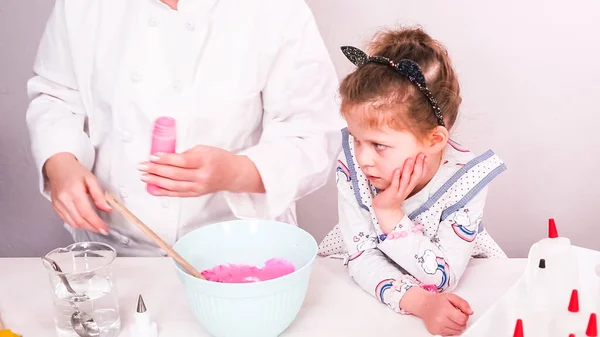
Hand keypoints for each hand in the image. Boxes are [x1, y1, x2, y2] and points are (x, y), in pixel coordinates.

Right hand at [44, 153, 110, 233]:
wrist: (58, 166)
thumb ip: (99, 195)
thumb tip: (107, 208)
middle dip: (92, 227)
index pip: (86, 212)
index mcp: (74, 191)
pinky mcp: (55, 207)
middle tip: (102, 230)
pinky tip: (84, 222)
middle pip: (79, 220)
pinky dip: (76, 224)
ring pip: (72, 223)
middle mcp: (64, 199)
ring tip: (95, 227)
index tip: (104, 229)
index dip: (96, 223)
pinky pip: (66, 220)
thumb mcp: (91, 179)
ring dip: (85, 227)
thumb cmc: (75, 171)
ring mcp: (58, 204)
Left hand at [138, 145, 263, 196]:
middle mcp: (201, 176)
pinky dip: (163, 192)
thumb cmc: (219, 159)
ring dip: (156, 181)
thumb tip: (166, 157)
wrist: (233, 174)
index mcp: (204, 161)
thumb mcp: (204, 149)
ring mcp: (198, 187)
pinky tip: (152, 188)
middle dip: (156, 170)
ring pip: (173, 186)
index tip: (153, 156)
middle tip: (143, 166)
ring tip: (144, 176)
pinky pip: (177, 194)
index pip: (181, 161)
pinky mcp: (195, 194)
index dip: (165, 159)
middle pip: (174, 174)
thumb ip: (186, 154)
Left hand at [372, 153, 425, 232]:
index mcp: (410, 186)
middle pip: (416, 176)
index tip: (425, 155)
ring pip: (406, 180)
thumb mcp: (400, 185)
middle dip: (419, 165)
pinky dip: (396, 177)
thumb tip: (404, 162)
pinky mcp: (391, 193)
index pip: (420, 175)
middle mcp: (407, 188)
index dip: (423, 166)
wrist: (385, 209)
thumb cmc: (391, 194)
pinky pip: (395, 185)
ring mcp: (399, 191)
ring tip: (409, 159)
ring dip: (408, 169)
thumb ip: (402, 176)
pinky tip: (397, 170)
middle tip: (421, 154)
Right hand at [406, 289, 471, 335]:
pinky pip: (450, 334)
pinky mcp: (436, 332)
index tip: (461, 312)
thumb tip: (470, 312)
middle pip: (461, 327)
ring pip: (457, 332)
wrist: (424, 305)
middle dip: (461, 321)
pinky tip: (446, 322)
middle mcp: (440, 320)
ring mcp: (438, 327)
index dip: (465, 316)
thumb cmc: (437, 301)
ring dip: (456, 326)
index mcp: (445, 310)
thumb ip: (462, 303)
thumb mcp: (451, 297)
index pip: (463, 319)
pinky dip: (450, 329)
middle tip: (455, 314)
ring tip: (450, 318)